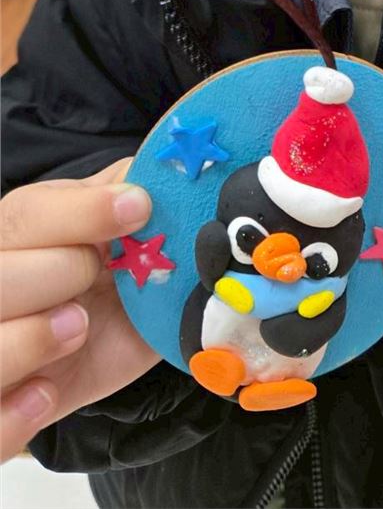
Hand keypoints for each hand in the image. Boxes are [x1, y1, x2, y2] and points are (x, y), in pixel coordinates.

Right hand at [0, 159, 158, 461]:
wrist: (98, 339)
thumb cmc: (110, 272)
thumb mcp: (120, 228)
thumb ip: (132, 192)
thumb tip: (172, 161)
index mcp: (17, 231)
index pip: (28, 216)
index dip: (84, 214)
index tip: (139, 207)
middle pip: (0, 278)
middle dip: (59, 275)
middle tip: (98, 277)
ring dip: (34, 341)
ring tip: (76, 329)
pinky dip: (18, 415)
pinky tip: (48, 393)